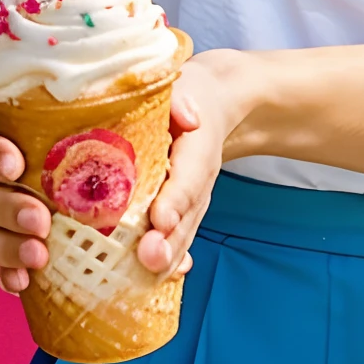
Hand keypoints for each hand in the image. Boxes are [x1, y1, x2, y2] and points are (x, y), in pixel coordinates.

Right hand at [0, 99, 49, 295]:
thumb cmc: (25, 112)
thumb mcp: (26, 100)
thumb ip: (51, 105)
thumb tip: (118, 97)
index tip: (15, 165)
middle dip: (4, 210)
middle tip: (40, 220)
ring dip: (5, 247)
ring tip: (39, 255)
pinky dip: (4, 273)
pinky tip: (23, 281)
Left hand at [136, 49, 257, 283]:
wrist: (215, 102)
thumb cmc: (189, 93)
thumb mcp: (183, 83)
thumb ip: (181, 96)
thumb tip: (188, 116)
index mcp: (198, 144)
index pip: (189, 175)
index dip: (176, 199)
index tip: (161, 219)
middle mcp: (198, 178)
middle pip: (186, 215)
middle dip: (168, 241)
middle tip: (149, 258)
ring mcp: (193, 198)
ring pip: (182, 233)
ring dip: (167, 257)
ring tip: (148, 273)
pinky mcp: (183, 209)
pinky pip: (178, 238)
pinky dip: (169, 261)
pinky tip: (154, 280)